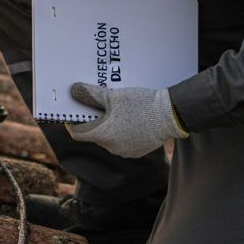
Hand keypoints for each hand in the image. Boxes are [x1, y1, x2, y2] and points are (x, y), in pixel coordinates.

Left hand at [64, 83, 187, 158]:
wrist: (170, 115)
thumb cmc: (140, 105)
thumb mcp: (113, 95)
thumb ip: (91, 94)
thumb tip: (73, 91)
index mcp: (103, 135)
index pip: (78, 134)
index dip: (73, 123)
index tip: (74, 114)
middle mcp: (112, 147)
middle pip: (94, 134)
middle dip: (94, 121)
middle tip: (99, 106)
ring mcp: (125, 151)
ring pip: (109, 138)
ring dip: (109, 126)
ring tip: (116, 111)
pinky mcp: (137, 152)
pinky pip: (122, 142)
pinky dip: (121, 132)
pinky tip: (129, 120)